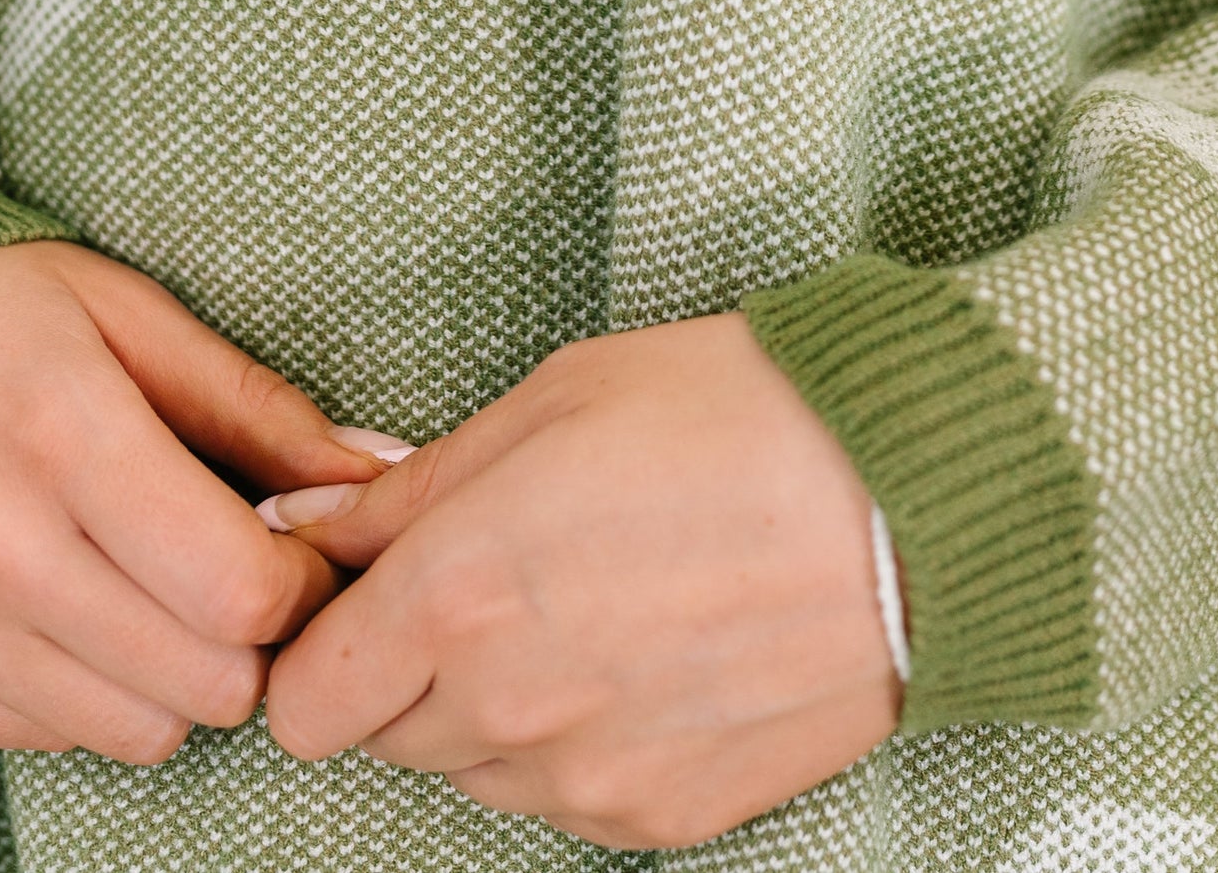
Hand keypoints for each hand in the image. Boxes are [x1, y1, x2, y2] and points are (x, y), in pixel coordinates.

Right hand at [0, 241, 397, 762]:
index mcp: (63, 432)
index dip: (304, 589)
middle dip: (251, 644)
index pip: (236, 592)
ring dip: (171, 679)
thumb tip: (374, 475)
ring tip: (156, 593)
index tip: (304, 555)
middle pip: (197, 683)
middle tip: (240, 579)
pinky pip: (34, 738)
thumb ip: (255, 408)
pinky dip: (79, 693)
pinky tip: (72, 609)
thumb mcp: (132, 315)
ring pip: (125, 731)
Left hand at [263, 313, 900, 850]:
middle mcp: (508, 709)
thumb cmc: (735, 412)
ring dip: (494, 707)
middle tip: (494, 574)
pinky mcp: (666, 820)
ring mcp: (589, 780)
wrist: (913, 497)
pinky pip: (568, 799)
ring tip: (589, 600)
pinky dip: (581, 741)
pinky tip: (649, 649)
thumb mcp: (554, 397)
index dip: (324, 642)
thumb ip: (409, 485)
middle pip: (385, 738)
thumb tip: (304, 527)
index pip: (305, 699)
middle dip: (408, 666)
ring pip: (476, 773)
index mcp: (458, 593)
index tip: (362, 593)